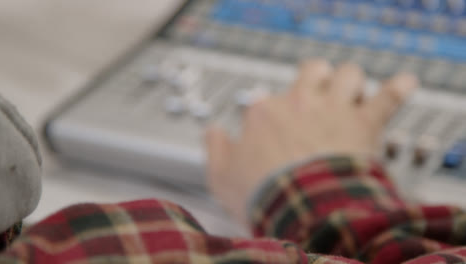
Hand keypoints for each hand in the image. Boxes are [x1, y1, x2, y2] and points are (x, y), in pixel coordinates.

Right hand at [205, 60, 417, 223]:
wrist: (303, 209)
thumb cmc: (265, 194)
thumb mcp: (222, 178)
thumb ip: (216, 150)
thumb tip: (212, 133)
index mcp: (265, 113)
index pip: (268, 99)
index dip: (272, 113)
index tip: (274, 130)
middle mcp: (300, 102)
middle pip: (311, 71)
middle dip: (316, 78)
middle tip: (317, 91)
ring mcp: (333, 110)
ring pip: (348, 74)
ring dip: (351, 81)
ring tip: (353, 91)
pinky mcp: (363, 124)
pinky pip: (388, 97)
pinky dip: (398, 89)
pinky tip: (404, 84)